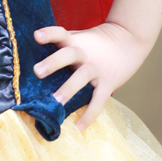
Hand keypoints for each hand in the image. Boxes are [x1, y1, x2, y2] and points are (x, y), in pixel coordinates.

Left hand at [32, 21, 149, 130]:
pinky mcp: (109, 82)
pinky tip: (79, 126)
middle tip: (37, 71)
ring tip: (56, 101)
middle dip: (53, 62)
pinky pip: (99, 100)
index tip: (36, 36)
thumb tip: (32, 55)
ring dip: (69, 88)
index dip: (49, 34)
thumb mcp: (79, 37)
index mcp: (75, 41)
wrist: (129, 39)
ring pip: (82, 77)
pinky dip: (90, 114)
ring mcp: (97, 68)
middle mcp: (85, 53)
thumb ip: (61, 44)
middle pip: (68, 54)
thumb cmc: (95, 42)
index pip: (60, 33)